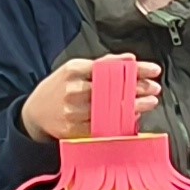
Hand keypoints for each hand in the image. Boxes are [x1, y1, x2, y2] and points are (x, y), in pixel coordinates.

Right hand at [20, 53, 158, 144]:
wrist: (34, 114)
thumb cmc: (58, 89)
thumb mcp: (74, 69)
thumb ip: (102, 64)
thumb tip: (130, 59)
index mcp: (73, 70)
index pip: (110, 67)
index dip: (135, 69)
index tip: (153, 70)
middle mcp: (73, 90)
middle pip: (113, 88)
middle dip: (138, 88)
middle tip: (155, 88)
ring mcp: (74, 112)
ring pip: (110, 109)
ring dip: (134, 106)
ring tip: (150, 103)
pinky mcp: (75, 130)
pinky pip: (103, 126)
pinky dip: (120, 121)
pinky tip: (132, 117)